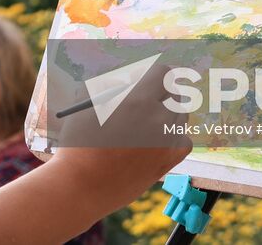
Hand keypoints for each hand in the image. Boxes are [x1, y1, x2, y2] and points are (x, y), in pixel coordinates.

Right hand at [48, 62, 190, 177]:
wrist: (80, 186)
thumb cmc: (78, 142)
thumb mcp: (88, 103)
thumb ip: (110, 86)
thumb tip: (126, 80)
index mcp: (139, 100)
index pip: (164, 74)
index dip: (150, 73)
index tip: (140, 79)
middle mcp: (158, 119)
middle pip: (174, 94)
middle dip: (159, 92)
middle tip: (143, 97)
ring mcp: (166, 143)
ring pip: (180, 116)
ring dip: (166, 112)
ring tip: (144, 121)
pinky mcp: (167, 163)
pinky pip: (183, 140)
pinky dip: (174, 135)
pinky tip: (157, 138)